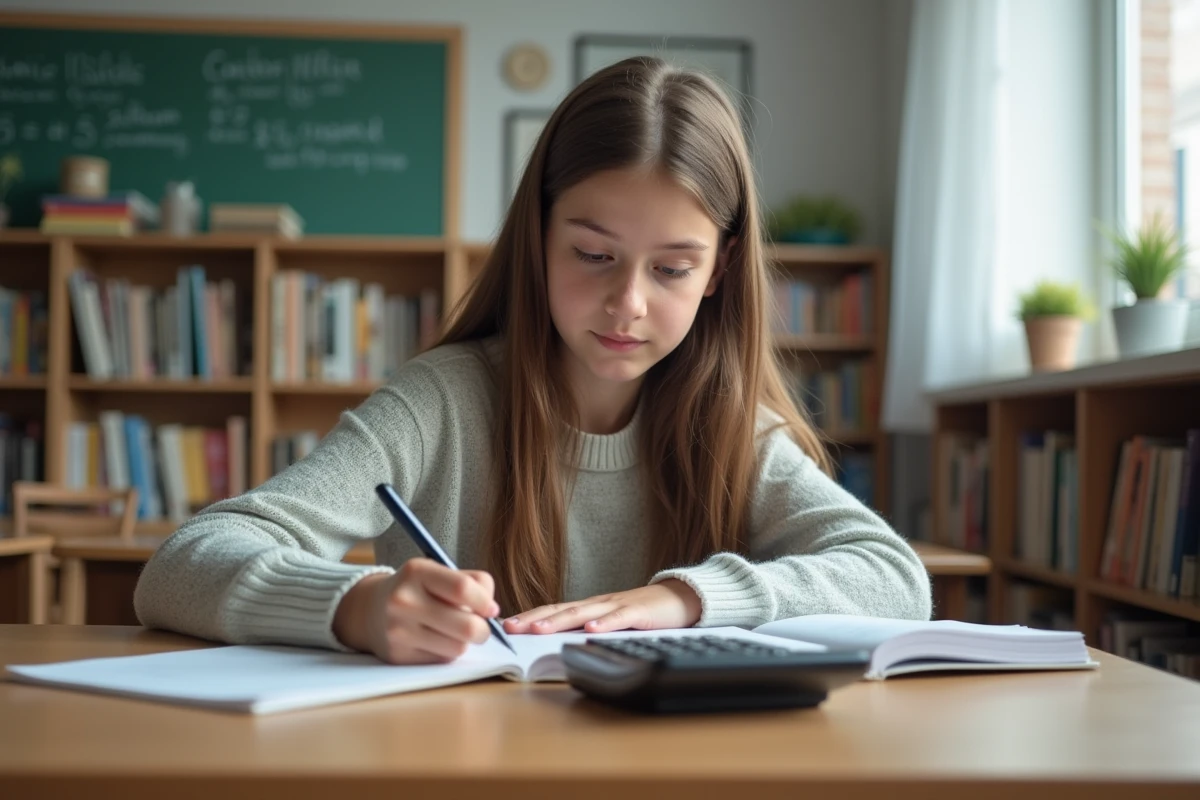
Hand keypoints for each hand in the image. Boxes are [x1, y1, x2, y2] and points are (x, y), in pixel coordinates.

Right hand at [332, 559, 498, 664]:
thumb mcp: (438, 573)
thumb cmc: (417, 590)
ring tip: (454, 632)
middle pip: (467, 626)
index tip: (491, 609)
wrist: (370, 610)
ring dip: (464, 642)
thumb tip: (492, 611)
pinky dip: (446, 652)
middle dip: (483, 630)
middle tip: (480, 627)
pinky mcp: (398, 655)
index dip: (485, 602)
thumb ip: (472, 582)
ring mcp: (398, 630)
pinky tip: (434, 641)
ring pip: (458, 647)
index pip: (463, 588)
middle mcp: (403, 600)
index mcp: (416, 572)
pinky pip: (441, 659)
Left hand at [502, 579, 701, 634]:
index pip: (553, 610)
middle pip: (561, 610)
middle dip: (533, 619)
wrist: (680, 597)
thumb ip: (589, 630)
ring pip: (584, 613)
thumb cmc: (644, 613)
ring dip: (559, 621)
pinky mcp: (639, 612)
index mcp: (590, 607)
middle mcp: (598, 603)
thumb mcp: (611, 621)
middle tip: (509, 628)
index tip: (507, 627)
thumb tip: (559, 647)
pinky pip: (619, 618)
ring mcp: (617, 606)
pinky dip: (604, 624)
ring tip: (538, 629)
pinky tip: (590, 631)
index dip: (530, 617)